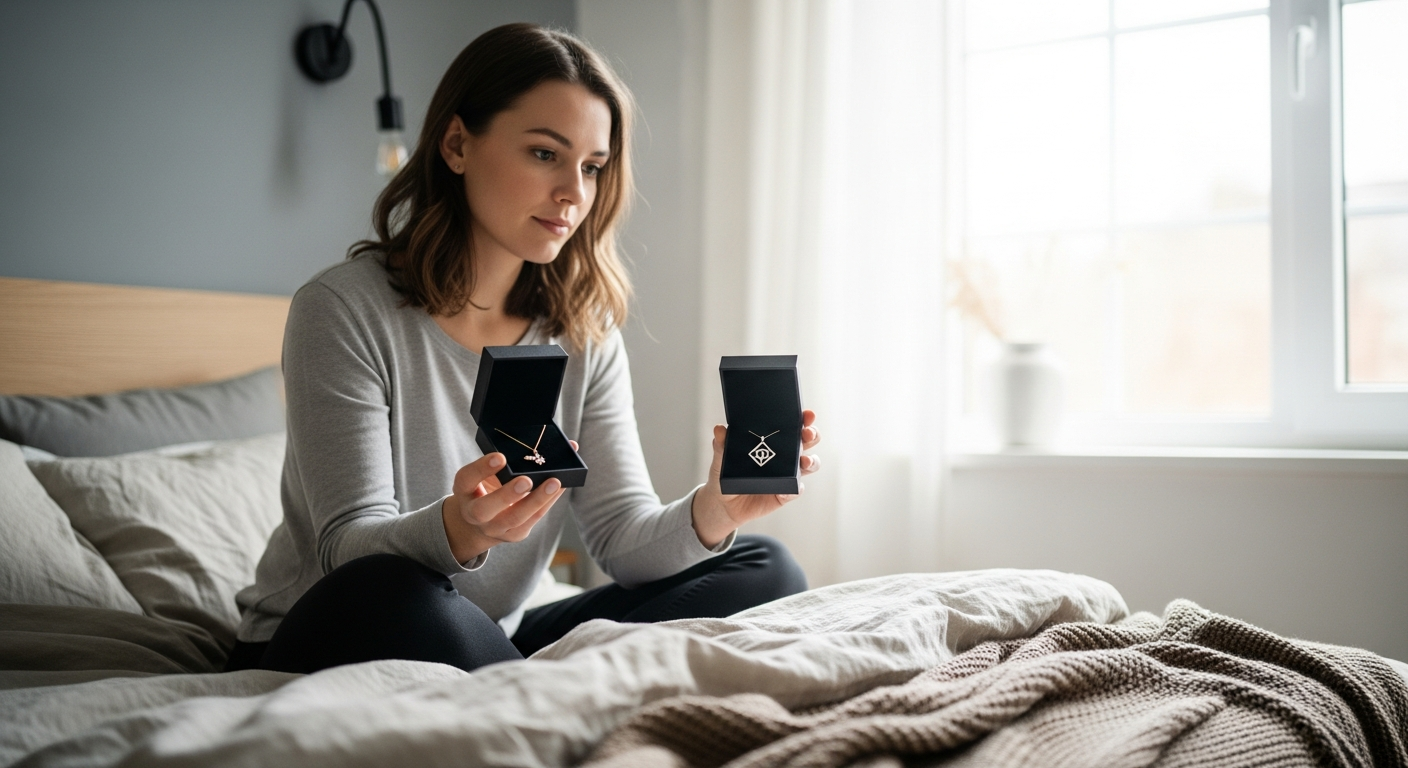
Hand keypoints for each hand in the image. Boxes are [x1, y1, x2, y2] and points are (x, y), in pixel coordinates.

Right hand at [440, 441, 576, 563]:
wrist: (481, 523)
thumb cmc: (487, 487)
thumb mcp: (484, 474)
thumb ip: (501, 460)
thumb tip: (540, 442)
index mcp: (464, 491)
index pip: (466, 479)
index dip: (481, 468)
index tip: (499, 457)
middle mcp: (474, 514)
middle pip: (484, 509)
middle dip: (506, 495)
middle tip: (526, 480)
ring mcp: (495, 527)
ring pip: (515, 518)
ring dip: (537, 499)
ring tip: (554, 482)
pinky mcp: (515, 534)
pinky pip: (534, 518)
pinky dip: (549, 501)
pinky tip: (560, 487)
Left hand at [691, 410, 820, 547]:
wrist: (723, 502)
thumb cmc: (726, 473)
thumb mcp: (722, 457)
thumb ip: (722, 444)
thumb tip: (719, 429)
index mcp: (773, 440)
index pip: (792, 425)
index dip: (803, 419)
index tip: (807, 414)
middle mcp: (785, 455)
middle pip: (807, 441)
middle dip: (812, 434)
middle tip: (807, 433)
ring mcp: (787, 474)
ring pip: (809, 464)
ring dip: (811, 461)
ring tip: (804, 461)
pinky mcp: (785, 494)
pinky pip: (795, 490)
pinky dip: (795, 488)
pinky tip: (789, 488)